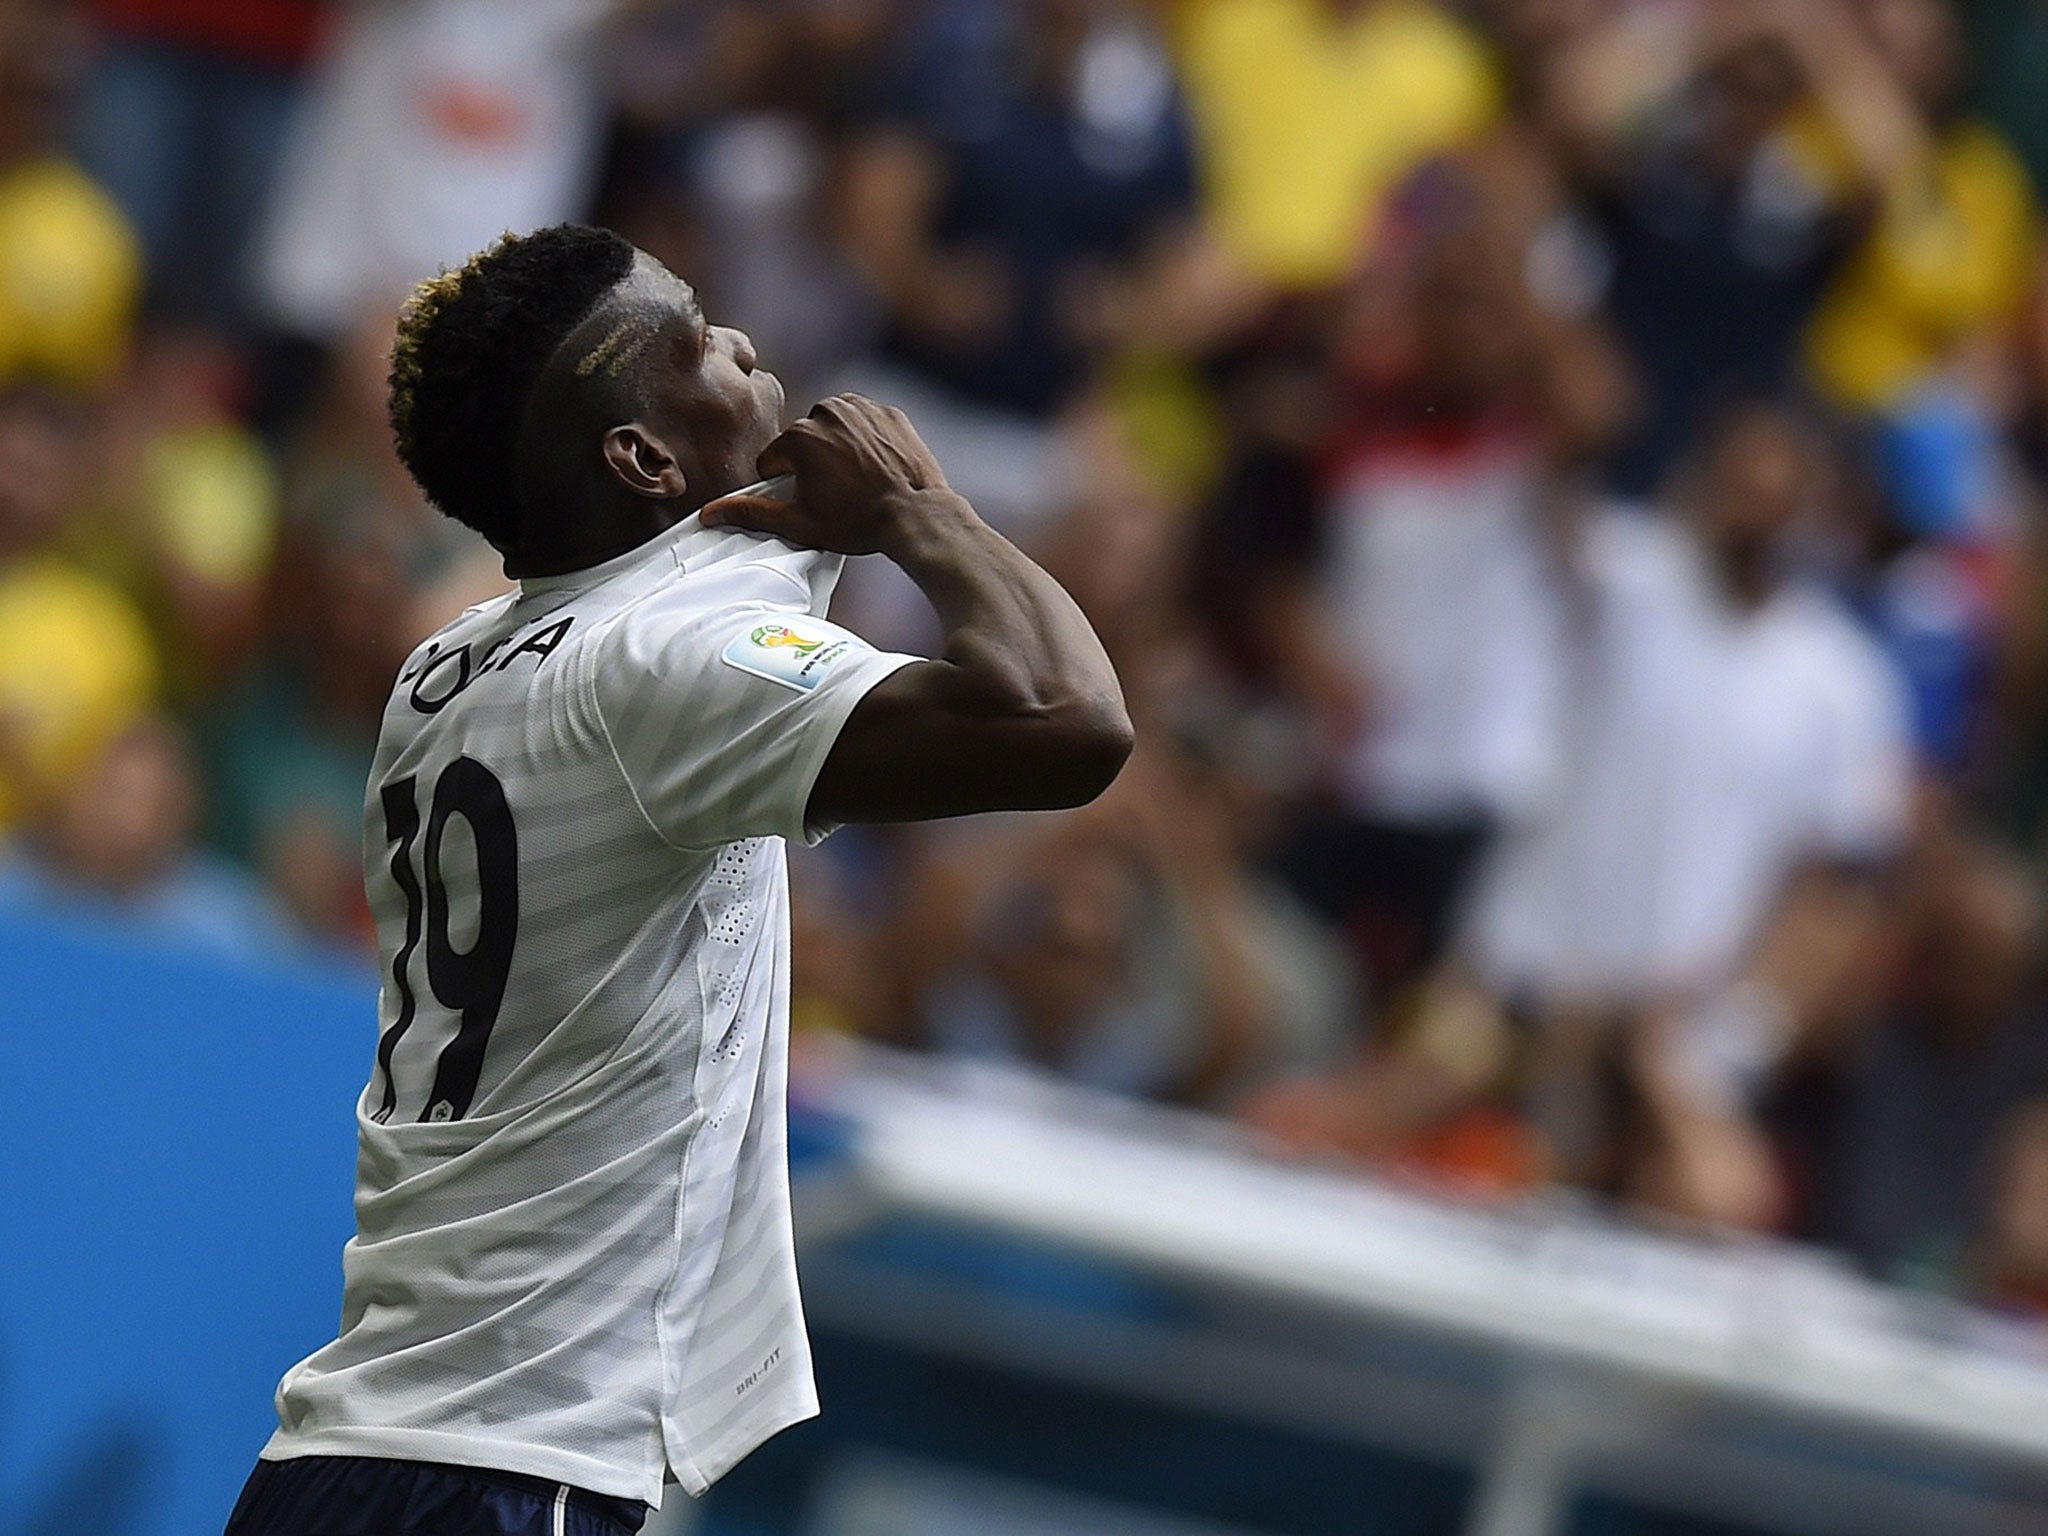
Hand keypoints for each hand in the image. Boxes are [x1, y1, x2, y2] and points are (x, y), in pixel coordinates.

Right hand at [701, 393, 959, 556]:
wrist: (917, 516)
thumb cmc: (857, 523)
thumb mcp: (800, 523)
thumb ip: (752, 513)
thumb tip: (709, 513)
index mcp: (799, 436)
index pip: (775, 459)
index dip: (788, 484)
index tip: (811, 500)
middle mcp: (827, 411)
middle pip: (805, 440)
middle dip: (814, 463)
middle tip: (838, 494)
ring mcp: (862, 408)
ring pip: (835, 427)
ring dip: (839, 448)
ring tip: (858, 481)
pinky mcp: (889, 412)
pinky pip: (867, 422)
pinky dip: (868, 440)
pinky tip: (878, 467)